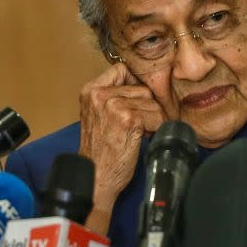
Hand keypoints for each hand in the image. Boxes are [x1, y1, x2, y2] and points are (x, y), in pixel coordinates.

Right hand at [79, 62, 165, 233]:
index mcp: (90, 91)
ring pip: (151, 102)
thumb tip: (141, 87)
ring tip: (139, 132)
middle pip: (141, 88)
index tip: (136, 101)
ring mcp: (114, 106)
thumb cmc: (99, 151)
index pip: (121, 69)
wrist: (95, 176)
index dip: (134, 85)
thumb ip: (111, 97)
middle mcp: (100, 95)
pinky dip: (155, 127)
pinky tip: (144, 137)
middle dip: (145, 107)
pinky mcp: (128, 119)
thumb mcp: (97, 116)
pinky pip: (156, 116)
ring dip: (152, 119)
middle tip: (138, 125)